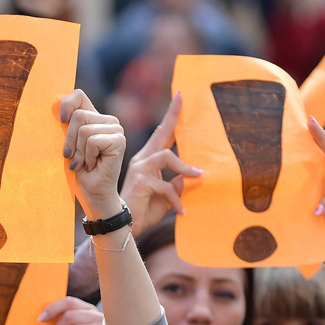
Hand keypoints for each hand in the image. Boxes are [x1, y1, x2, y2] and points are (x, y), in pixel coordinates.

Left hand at [59, 90, 126, 220]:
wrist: (92, 194)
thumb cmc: (79, 171)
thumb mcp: (68, 144)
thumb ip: (65, 124)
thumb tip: (54, 102)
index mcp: (94, 118)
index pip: (78, 95)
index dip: (66, 104)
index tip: (60, 120)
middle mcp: (108, 121)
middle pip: (78, 116)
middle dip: (70, 140)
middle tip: (74, 158)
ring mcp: (116, 130)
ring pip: (84, 130)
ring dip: (78, 152)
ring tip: (84, 163)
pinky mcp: (119, 140)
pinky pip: (92, 141)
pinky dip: (87, 156)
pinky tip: (93, 165)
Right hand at [120, 92, 203, 235]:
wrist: (126, 228)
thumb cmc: (144, 211)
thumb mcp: (166, 197)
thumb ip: (176, 185)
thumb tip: (189, 177)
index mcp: (148, 161)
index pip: (161, 135)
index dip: (171, 117)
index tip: (179, 96)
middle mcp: (142, 160)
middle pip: (160, 132)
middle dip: (172, 114)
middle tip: (181, 96)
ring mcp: (140, 168)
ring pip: (167, 156)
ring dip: (185, 167)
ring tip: (198, 177)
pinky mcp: (141, 181)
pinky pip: (167, 185)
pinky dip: (177, 199)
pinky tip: (182, 211)